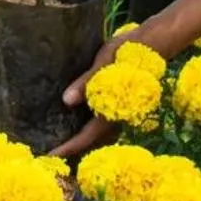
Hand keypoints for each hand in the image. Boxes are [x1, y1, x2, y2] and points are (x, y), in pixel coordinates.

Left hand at [47, 29, 138, 158]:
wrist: (153, 44)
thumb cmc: (127, 54)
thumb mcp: (104, 65)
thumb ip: (86, 83)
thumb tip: (66, 100)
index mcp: (110, 113)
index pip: (85, 138)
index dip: (67, 148)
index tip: (49, 156)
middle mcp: (114, 118)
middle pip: (90, 141)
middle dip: (70, 148)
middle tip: (47, 151)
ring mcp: (116, 112)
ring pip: (95, 133)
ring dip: (78, 137)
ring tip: (57, 137)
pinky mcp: (116, 104)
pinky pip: (98, 121)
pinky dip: (84, 125)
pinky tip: (71, 118)